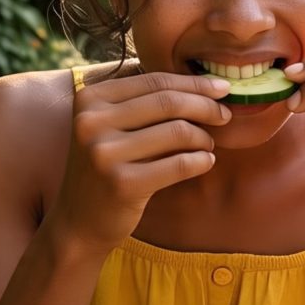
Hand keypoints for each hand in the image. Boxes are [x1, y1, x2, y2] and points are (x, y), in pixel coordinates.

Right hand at [51, 71, 230, 251]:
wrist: (79, 223)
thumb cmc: (106, 170)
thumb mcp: (110, 129)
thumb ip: (141, 103)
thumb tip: (200, 83)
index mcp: (90, 99)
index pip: (154, 81)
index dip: (193, 83)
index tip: (221, 89)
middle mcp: (92, 122)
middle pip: (168, 102)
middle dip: (206, 107)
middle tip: (225, 115)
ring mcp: (104, 153)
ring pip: (178, 132)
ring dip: (204, 138)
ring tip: (208, 145)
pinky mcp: (123, 184)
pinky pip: (179, 164)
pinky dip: (201, 161)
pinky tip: (206, 162)